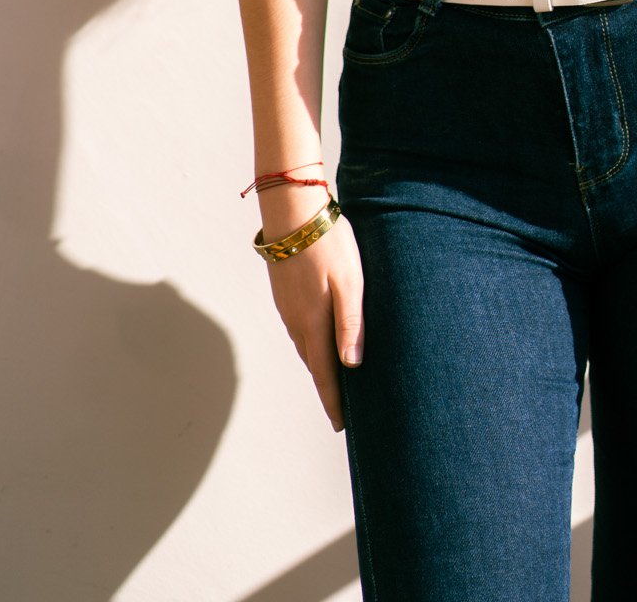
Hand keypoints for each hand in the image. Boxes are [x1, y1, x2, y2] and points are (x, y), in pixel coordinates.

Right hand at [261, 209, 364, 432]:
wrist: (292, 210)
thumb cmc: (328, 243)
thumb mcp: (350, 282)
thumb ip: (351, 323)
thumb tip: (352, 365)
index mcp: (314, 323)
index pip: (325, 374)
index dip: (334, 401)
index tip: (341, 426)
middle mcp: (296, 321)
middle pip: (313, 365)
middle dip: (327, 389)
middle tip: (340, 411)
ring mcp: (286, 307)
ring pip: (304, 347)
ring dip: (318, 366)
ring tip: (333, 381)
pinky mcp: (284, 292)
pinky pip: (298, 329)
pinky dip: (309, 344)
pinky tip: (318, 341)